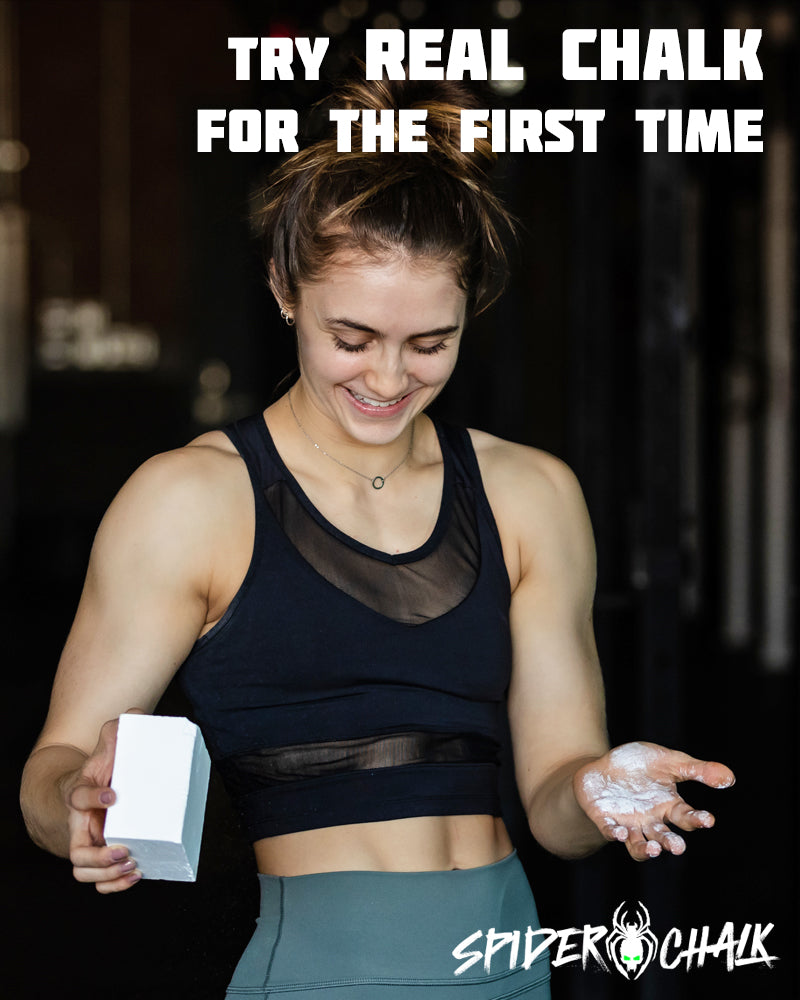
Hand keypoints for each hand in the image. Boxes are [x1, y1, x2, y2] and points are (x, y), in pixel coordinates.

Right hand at [61, 709, 144, 892]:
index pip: (77, 796)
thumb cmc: (103, 770)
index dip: (93, 797)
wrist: (90, 789)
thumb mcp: (109, 747)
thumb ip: (119, 730)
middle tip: (125, 849)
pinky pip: (98, 880)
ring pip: (84, 871)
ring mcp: (88, 843)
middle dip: (100, 856)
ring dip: (108, 874)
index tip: (113, 795)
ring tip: (133, 864)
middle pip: (77, 851)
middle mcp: (79, 824)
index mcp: (80, 793)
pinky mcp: (100, 857)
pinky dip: (114, 884)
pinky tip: (136, 876)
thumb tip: (135, 716)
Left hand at [574, 741, 734, 860]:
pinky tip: (620, 833)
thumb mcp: (669, 761)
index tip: (708, 820)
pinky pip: (610, 831)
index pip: (687, 817)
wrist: (602, 766)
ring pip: (639, 845)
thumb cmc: (640, 765)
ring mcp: (628, 823)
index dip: (697, 819)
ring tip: (654, 848)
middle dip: (671, 843)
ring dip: (646, 849)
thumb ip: (697, 770)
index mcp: (669, 806)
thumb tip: (729, 778)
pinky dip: (615, 834)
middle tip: (678, 846)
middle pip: (664, 837)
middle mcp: (651, 820)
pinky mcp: (606, 820)